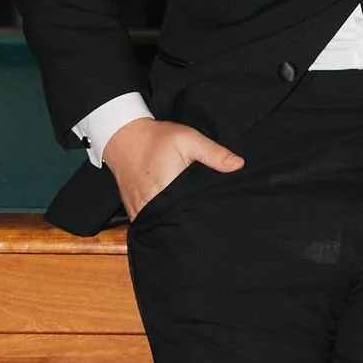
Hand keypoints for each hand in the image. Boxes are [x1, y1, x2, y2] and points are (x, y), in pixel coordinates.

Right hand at [103, 114, 244, 220]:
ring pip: (163, 225)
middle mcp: (149, 206)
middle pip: (177, 223)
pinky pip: (152, 223)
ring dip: (176, 222)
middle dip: (191, 221)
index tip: (216, 215)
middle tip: (208, 216)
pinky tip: (174, 215)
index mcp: (165, 191)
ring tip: (191, 217)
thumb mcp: (189, 139)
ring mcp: (139, 212)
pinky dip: (162, 220)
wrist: (123, 137)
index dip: (204, 216)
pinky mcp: (133, 212)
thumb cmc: (157, 138)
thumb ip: (214, 153)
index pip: (190, 215)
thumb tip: (239, 165)